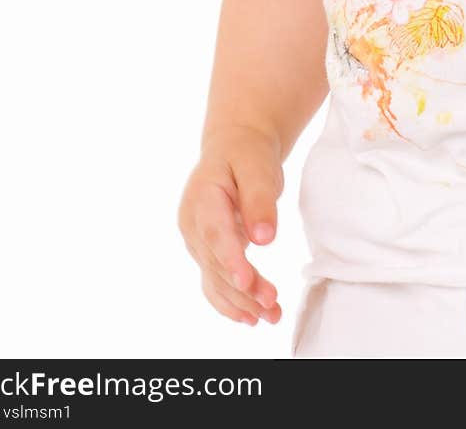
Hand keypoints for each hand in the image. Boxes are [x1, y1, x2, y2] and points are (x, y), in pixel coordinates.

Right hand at [177, 124, 283, 326]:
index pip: (214, 232)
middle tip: (272, 303)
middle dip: (243, 287)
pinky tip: (250, 318)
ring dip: (241, 301)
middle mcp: (192, 223)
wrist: (233, 148)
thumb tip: (264, 238)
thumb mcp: (257, 166)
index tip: (246, 281)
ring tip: (272, 316)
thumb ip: (259, 199)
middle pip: (216, 261)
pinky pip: (213, 282)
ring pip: (215, 278)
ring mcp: (196, 240)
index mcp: (202, 196)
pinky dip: (229, 302)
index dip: (229, 259)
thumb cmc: (246, 154)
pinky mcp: (205, 251)